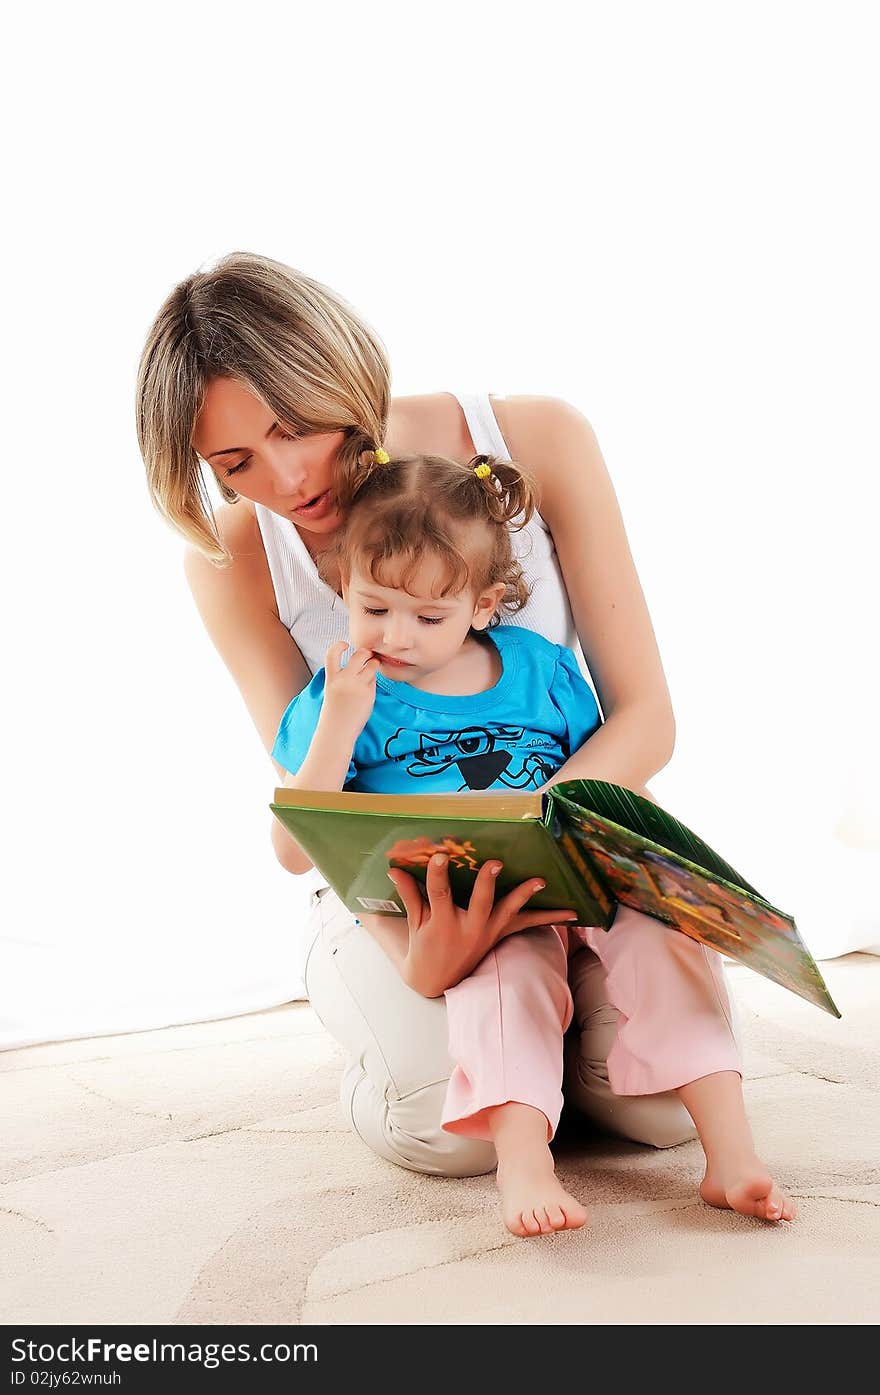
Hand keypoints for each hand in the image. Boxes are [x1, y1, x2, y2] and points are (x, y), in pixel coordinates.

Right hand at [321, 640, 379, 736]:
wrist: (337, 731)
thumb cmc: (334, 713)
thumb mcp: (332, 691)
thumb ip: (342, 677)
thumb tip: (360, 664)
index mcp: (331, 679)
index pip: (332, 653)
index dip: (339, 645)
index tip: (345, 644)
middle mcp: (345, 679)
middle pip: (360, 654)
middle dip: (365, 652)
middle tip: (367, 656)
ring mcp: (358, 686)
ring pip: (372, 665)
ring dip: (373, 665)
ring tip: (370, 671)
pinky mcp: (369, 693)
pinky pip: (374, 681)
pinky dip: (372, 683)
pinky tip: (367, 692)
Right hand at [387, 854, 578, 997]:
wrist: (437, 979)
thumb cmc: (424, 945)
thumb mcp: (414, 922)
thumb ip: (410, 894)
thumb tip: (393, 868)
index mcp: (442, 923)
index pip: (438, 894)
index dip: (438, 874)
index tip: (441, 856)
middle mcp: (469, 928)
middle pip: (480, 903)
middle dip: (487, 883)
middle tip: (494, 864)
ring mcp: (488, 932)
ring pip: (510, 913)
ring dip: (525, 896)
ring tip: (540, 882)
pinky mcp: (501, 934)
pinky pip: (528, 924)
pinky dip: (550, 918)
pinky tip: (572, 912)